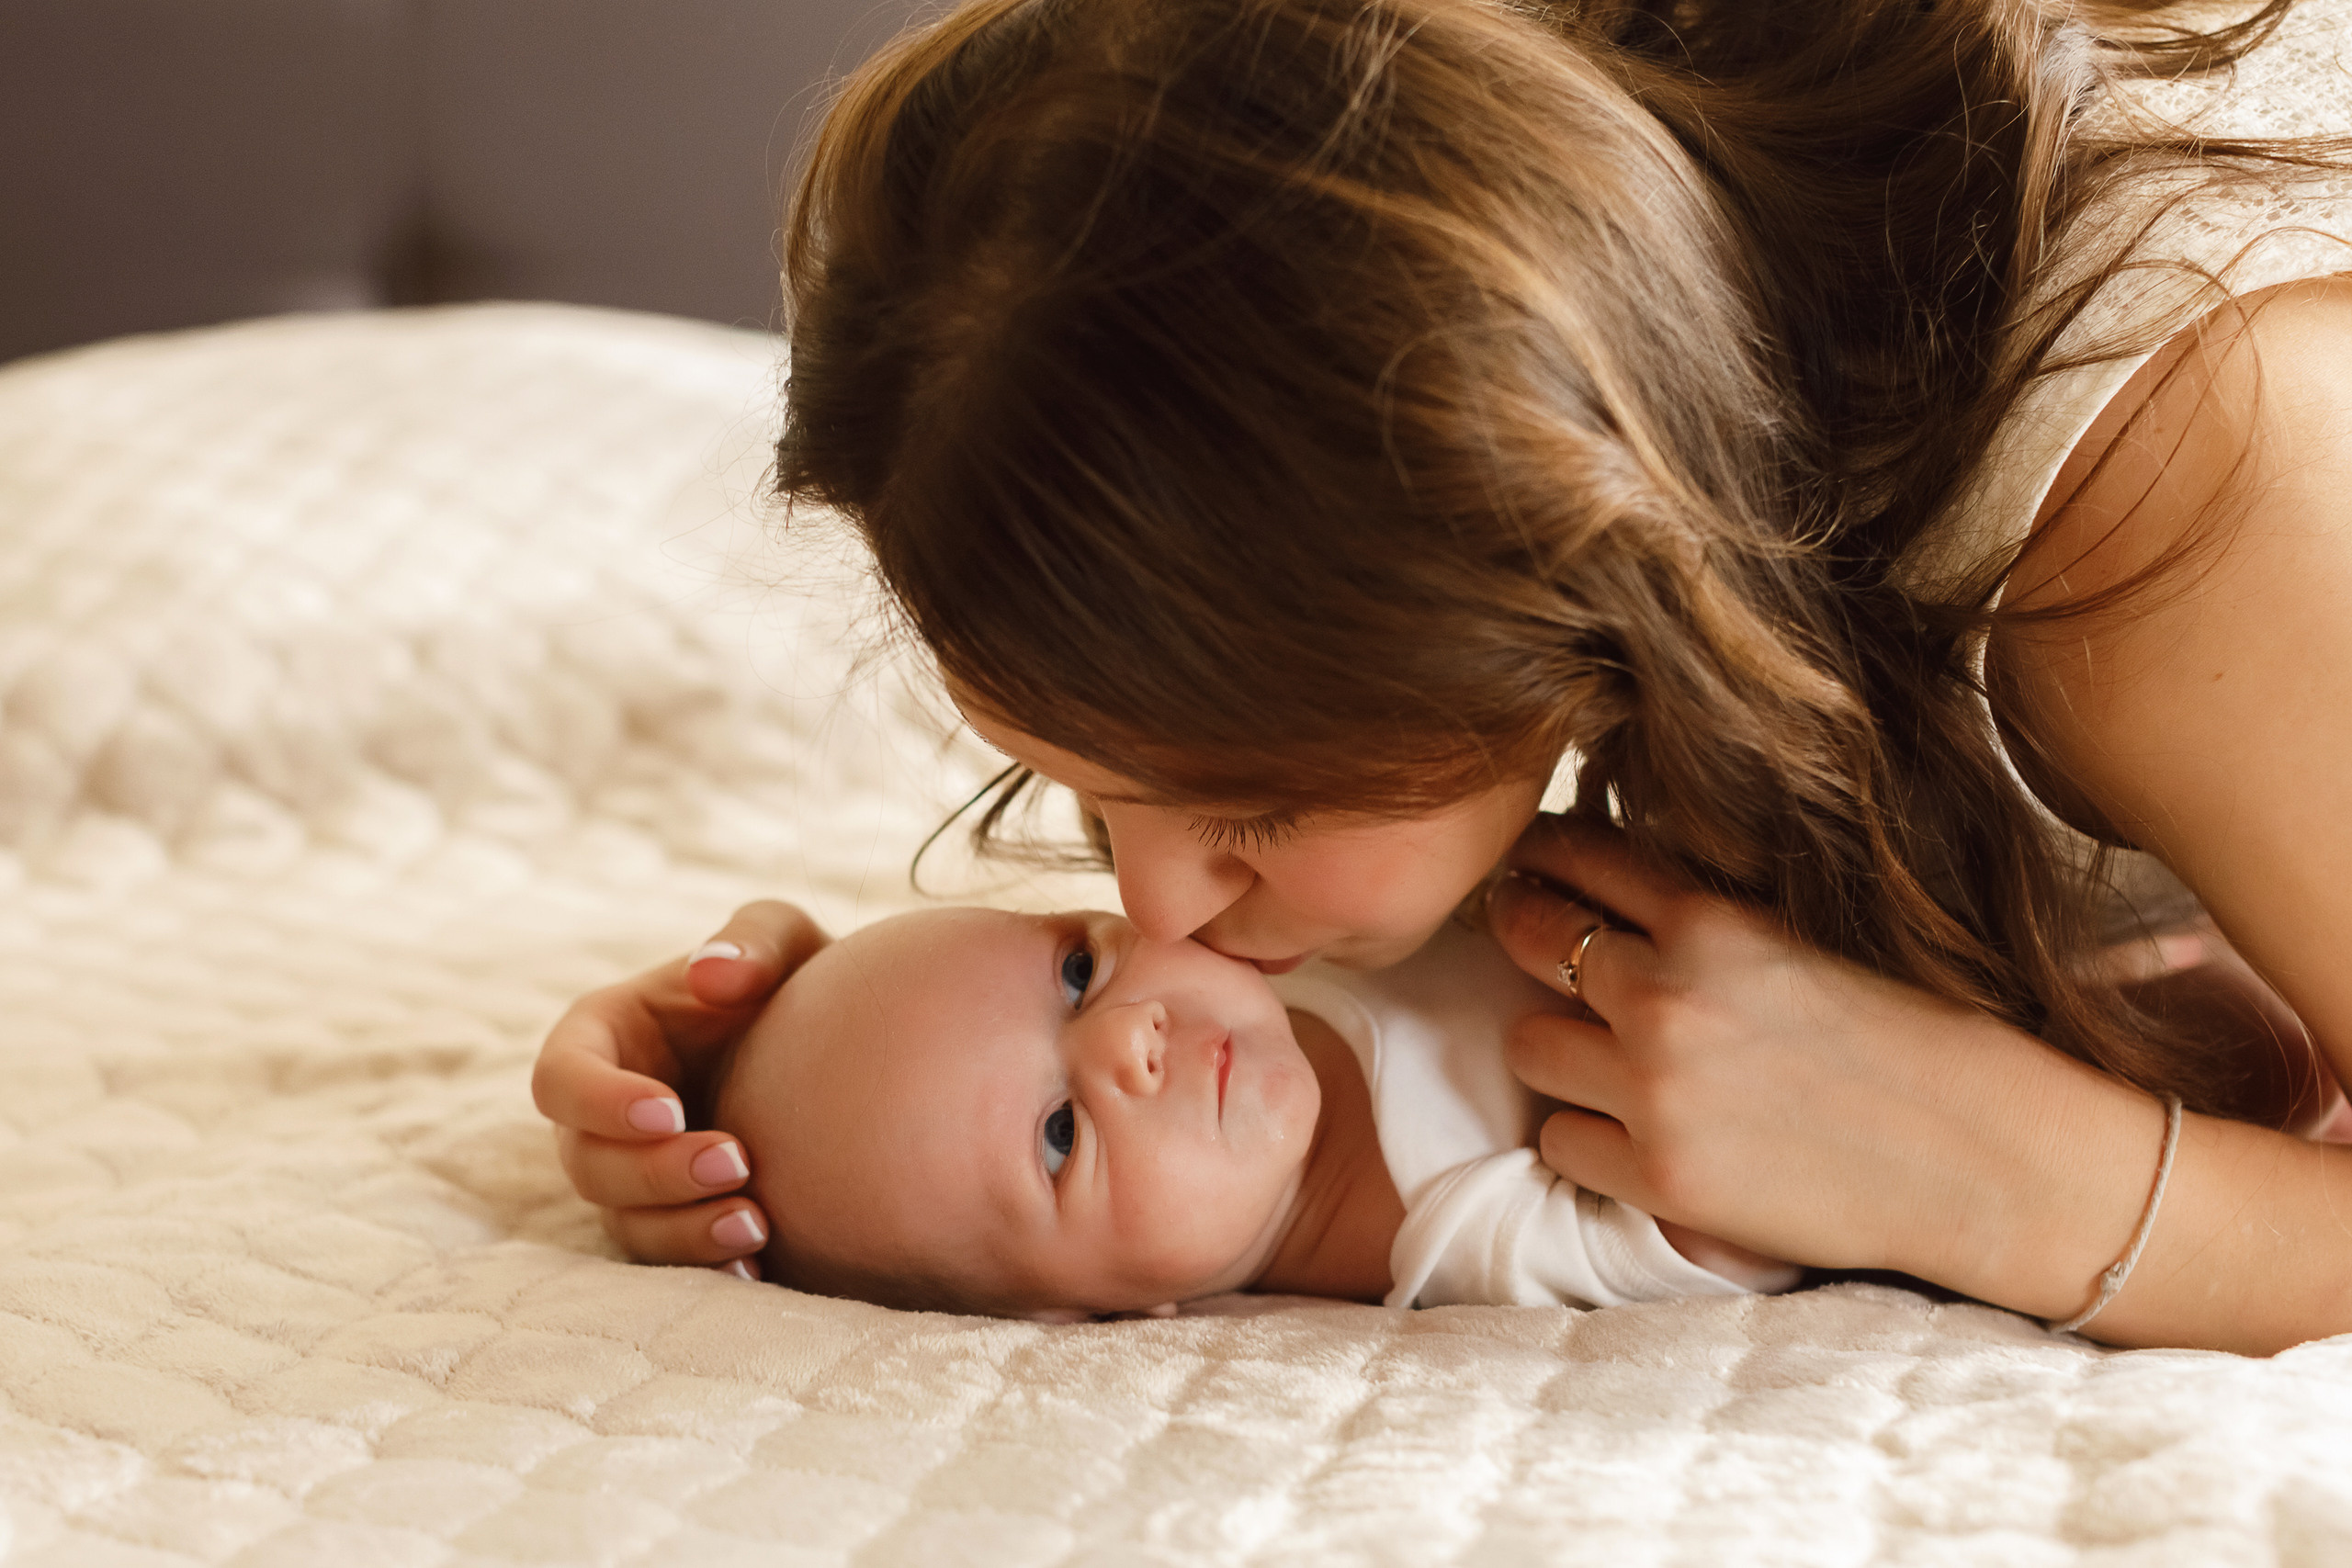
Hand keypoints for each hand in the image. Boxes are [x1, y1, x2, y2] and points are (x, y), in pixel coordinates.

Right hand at [532, 900, 828, 1272]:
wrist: (836, 1053)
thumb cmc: (789, 983)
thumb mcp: (783, 940)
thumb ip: (754, 938)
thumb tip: (712, 971)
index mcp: (603, 1038)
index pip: (561, 1077)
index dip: (601, 1102)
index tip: (670, 1110)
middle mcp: (601, 1118)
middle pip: (589, 1164)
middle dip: (655, 1173)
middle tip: (737, 1162)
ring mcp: (634, 1177)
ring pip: (626, 1223)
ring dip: (683, 1233)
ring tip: (756, 1224)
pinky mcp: (676, 1221)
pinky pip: (669, 1262)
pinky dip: (705, 1270)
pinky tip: (756, 1270)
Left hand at [1485, 816, 2162, 1306]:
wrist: (1989, 1158)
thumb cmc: (1916, 1044)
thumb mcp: (1805, 942)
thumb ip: (1707, 922)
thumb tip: (1610, 900)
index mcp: (1714, 920)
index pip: (1578, 854)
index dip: (1545, 858)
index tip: (1532, 865)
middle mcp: (1668, 994)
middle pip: (1528, 936)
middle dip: (1531, 937)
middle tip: (1540, 947)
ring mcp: (1653, 1089)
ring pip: (1528, 1044)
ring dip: (1560, 1051)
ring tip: (1608, 1061)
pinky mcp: (1657, 1176)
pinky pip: (1559, 1141)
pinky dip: (1587, 1139)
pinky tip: (1636, 1135)